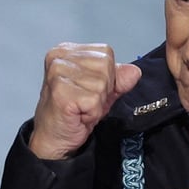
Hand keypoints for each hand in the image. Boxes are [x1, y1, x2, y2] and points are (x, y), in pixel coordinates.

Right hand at [29, 42, 141, 159]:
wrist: (54, 138)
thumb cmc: (73, 112)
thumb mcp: (102, 91)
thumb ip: (119, 79)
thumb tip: (134, 71)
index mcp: (67, 50)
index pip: (106, 53)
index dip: (107, 76)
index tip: (89, 89)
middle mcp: (59, 57)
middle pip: (105, 66)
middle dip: (102, 90)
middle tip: (84, 101)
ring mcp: (58, 73)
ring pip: (101, 84)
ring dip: (97, 104)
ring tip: (80, 108)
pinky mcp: (60, 92)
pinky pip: (94, 100)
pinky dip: (92, 113)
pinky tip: (78, 115)